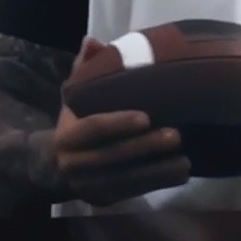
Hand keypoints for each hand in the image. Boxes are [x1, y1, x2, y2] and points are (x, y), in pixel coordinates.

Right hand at [53, 39, 191, 206]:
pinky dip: (158, 183)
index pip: (92, 129)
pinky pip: (132, 192)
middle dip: (145, 148)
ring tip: (187, 159)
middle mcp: (72, 164)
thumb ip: (85, 70)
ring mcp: (87, 186)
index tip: (147, 116)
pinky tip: (182, 173)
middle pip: (112, 157)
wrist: (54, 166)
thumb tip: (92, 41)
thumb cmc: (77, 120)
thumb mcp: (75, 96)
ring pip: (125, 179)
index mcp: (65, 136)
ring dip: (157, 170)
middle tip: (177, 135)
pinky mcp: (102, 200)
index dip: (118, 123)